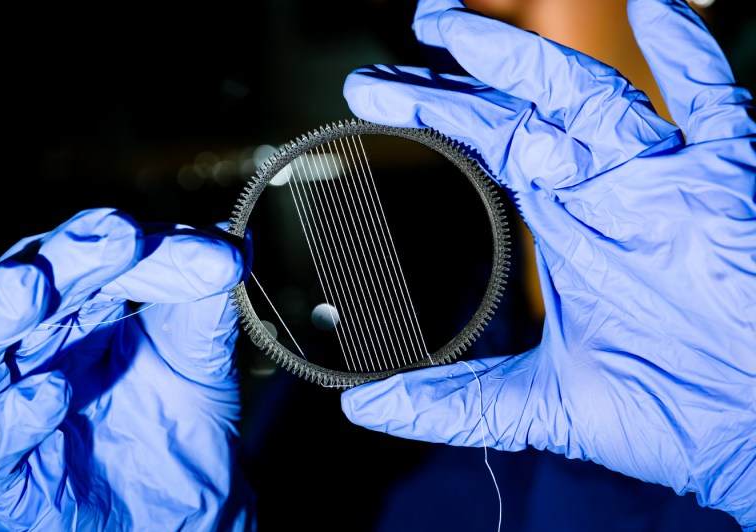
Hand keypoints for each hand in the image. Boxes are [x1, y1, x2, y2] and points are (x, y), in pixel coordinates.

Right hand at [0, 208, 254, 529]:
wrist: (189, 505)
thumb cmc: (178, 420)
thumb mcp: (198, 354)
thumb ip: (208, 301)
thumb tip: (234, 239)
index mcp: (74, 307)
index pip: (84, 255)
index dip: (121, 241)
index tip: (176, 241)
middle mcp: (33, 347)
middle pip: (26, 288)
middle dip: (65, 259)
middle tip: (114, 237)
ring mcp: (10, 409)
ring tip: (33, 288)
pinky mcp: (9, 476)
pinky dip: (11, 417)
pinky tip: (51, 391)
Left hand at [339, 0, 755, 527]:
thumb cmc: (672, 413)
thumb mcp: (542, 404)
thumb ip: (454, 401)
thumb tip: (363, 405)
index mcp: (567, 231)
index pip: (485, 154)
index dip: (432, 121)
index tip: (370, 102)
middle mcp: (606, 195)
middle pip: (516, 116)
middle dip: (453, 83)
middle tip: (388, 57)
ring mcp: (663, 180)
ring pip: (585, 96)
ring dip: (523, 59)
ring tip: (454, 28)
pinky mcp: (729, 179)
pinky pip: (713, 102)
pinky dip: (691, 55)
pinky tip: (657, 10)